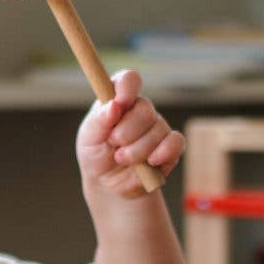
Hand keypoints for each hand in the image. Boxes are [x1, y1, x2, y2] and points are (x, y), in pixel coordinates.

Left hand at [76, 69, 184, 199]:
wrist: (108, 184)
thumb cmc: (96, 154)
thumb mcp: (88, 137)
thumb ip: (98, 120)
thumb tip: (114, 105)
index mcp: (119, 100)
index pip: (129, 80)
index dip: (127, 88)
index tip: (120, 103)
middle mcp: (140, 110)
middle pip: (145, 108)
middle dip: (126, 132)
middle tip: (114, 144)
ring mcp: (157, 127)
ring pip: (157, 130)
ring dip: (137, 150)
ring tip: (122, 159)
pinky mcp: (170, 147)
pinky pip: (175, 142)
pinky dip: (163, 153)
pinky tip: (150, 162)